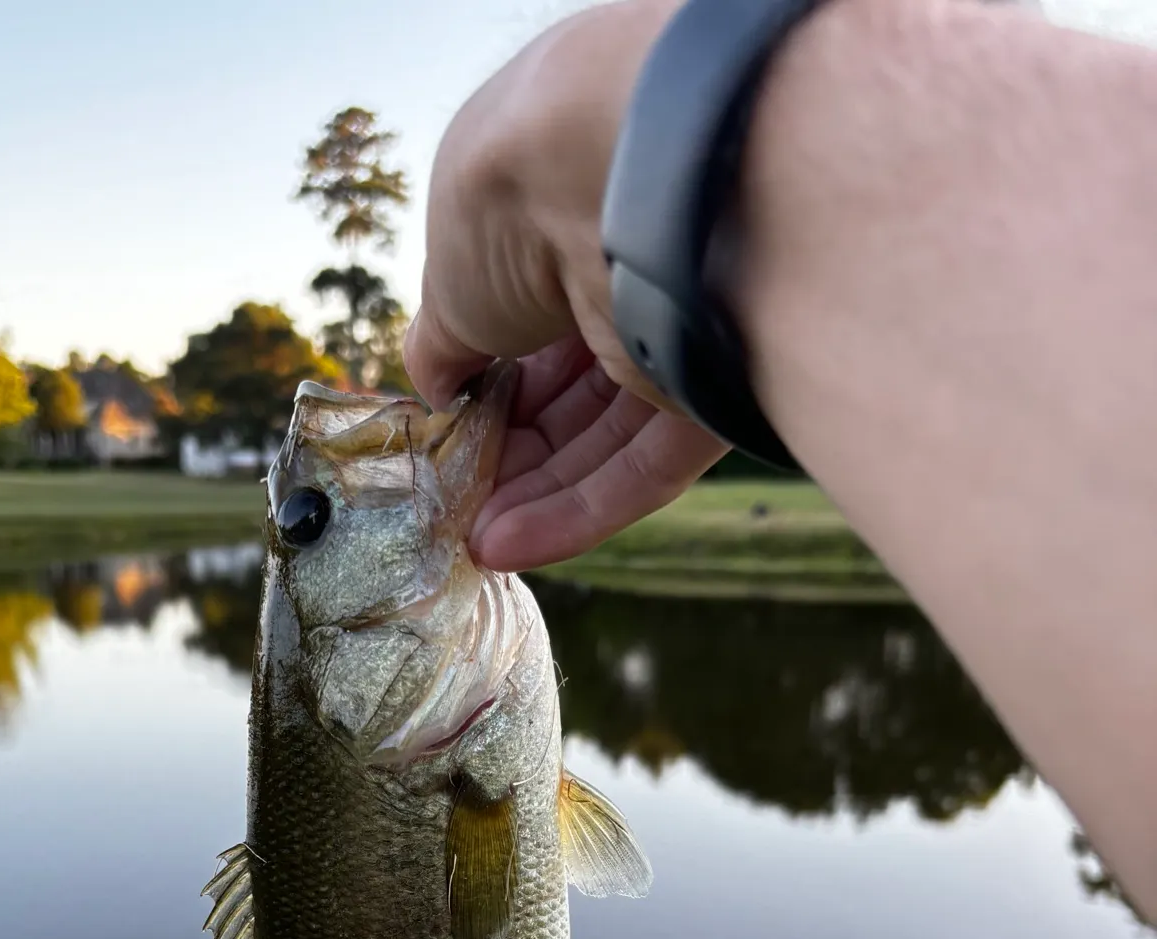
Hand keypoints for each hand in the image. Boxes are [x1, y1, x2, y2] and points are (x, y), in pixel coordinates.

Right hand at [403, 0, 727, 572]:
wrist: (613, 177)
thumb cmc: (511, 201)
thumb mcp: (447, 278)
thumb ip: (444, 344)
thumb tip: (436, 394)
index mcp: (567, 219)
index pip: (531, 327)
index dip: (486, 391)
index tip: (447, 440)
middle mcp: (632, 270)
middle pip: (570, 391)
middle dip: (508, 459)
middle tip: (457, 505)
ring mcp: (681, 329)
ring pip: (607, 437)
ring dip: (536, 497)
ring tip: (474, 540)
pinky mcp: (720, 388)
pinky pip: (649, 466)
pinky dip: (582, 511)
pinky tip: (511, 544)